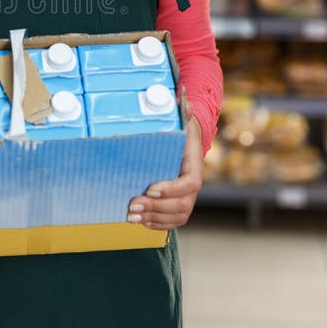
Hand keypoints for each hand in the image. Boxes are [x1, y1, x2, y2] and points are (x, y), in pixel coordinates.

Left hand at [126, 100, 203, 229]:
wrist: (186, 142)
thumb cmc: (181, 131)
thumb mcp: (182, 120)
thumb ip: (185, 113)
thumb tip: (187, 103)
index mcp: (194, 165)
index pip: (190, 183)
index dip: (172, 189)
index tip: (151, 187)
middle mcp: (193, 185)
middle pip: (183, 204)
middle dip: (157, 208)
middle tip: (133, 206)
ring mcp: (187, 197)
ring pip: (178, 215)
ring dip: (154, 218)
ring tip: (132, 215)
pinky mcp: (178, 204)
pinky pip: (173, 221)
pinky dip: (158, 224)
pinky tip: (142, 222)